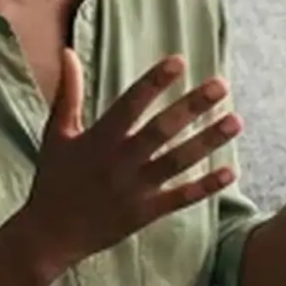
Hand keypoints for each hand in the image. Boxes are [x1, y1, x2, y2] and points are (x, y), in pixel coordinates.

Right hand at [12, 51, 239, 271]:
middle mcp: (119, 162)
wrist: (50, 233)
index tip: (179, 62)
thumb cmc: (54, 178)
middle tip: (222, 85)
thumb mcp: (56, 133)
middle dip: (192, 107)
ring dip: (207, 142)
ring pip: (177, 162)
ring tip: (236, 121)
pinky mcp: (145, 213)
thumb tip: (68, 52)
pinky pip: (180, 198)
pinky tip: (230, 171)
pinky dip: (205, 186)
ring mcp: (135, 189)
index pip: (130, 104)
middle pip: (161, 130)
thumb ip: (68, 93)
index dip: (154, 82)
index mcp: (99, 139)